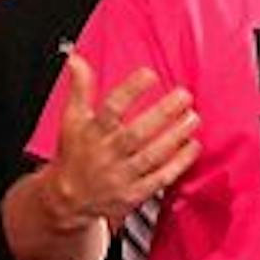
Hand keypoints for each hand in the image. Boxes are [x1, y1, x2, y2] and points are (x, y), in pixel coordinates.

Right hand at [42, 53, 200, 228]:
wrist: (67, 200)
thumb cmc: (73, 155)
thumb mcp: (72, 120)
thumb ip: (80, 89)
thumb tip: (75, 59)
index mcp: (93, 133)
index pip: (111, 108)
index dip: (130, 90)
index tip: (150, 74)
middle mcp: (108, 154)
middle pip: (136, 133)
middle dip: (162, 113)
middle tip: (184, 95)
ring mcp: (122, 175)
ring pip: (152, 156)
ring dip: (175, 136)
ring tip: (193, 118)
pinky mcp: (134, 193)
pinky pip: (160, 178)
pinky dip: (179, 163)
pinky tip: (193, 146)